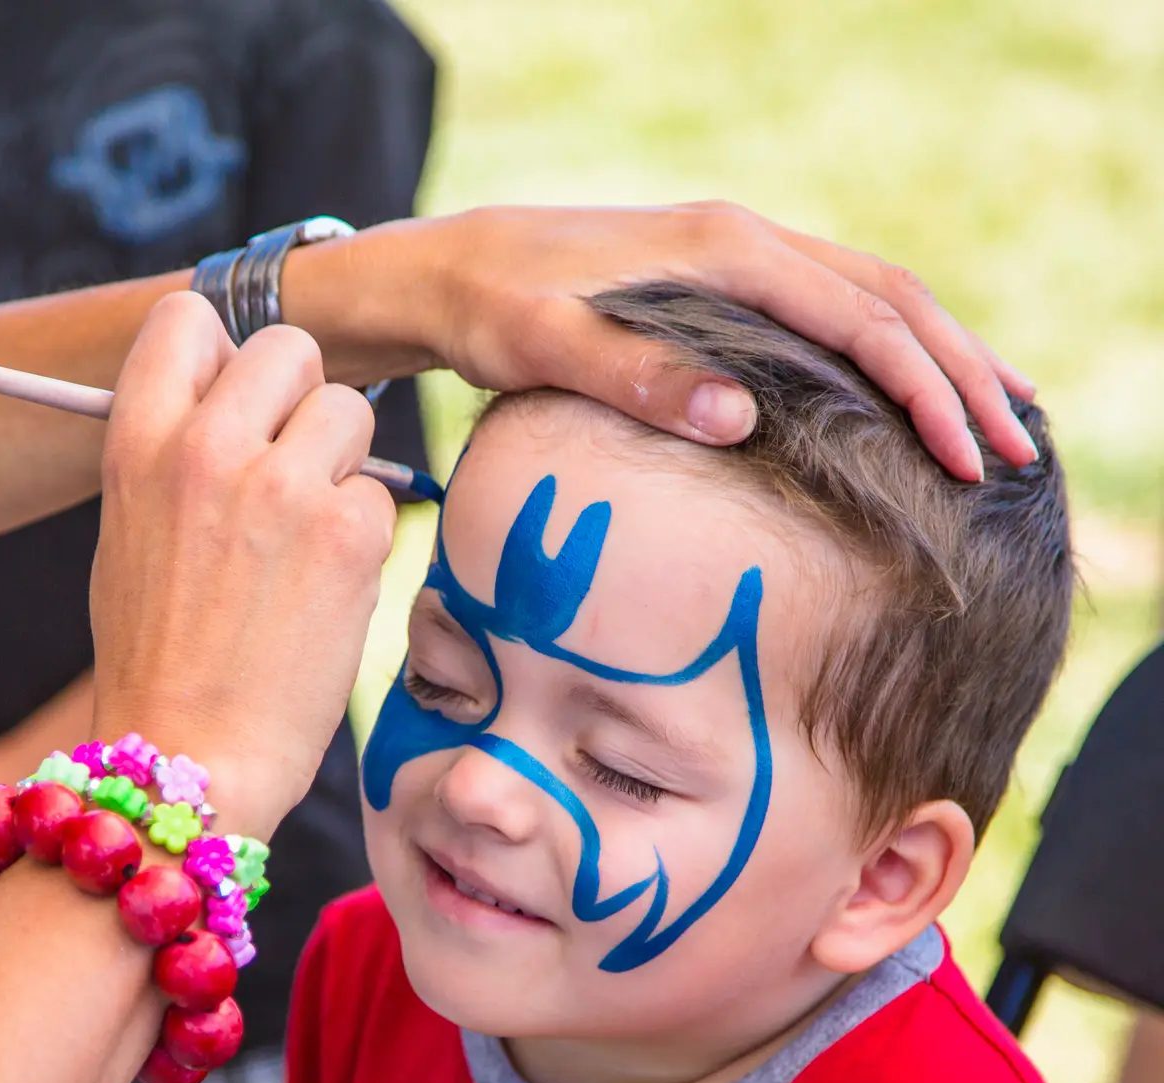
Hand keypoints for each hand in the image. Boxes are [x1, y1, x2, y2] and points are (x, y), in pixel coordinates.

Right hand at [93, 293, 394, 840]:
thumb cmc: (158, 662)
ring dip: (340, 466)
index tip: (236, 401)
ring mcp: (281, 488)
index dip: (223, 353)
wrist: (189, 761)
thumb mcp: (131, 538)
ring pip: (349, 413)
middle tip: (289, 471)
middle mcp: (207, 449)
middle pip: (290, 347)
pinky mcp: (348, 535)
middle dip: (300, 400)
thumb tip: (233, 401)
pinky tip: (323, 594)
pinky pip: (378, 496)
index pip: (187, 317)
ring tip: (302, 545)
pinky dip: (361, 539)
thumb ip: (174, 457)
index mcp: (138, 444)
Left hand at [298, 204, 1037, 482]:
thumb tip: (739, 420)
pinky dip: (891, 346)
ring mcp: (737, 256)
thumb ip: (634, 378)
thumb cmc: (490, 310)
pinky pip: (835, 304)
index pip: (858, 318)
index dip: (923, 390)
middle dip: (961, 376)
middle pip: (892, 298)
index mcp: (722, 252)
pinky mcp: (722, 281)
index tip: (968, 459)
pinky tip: (913, 391)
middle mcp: (744, 241)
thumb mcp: (544, 348)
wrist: (448, 270)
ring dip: (941, 357)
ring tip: (1000, 422)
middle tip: (1015, 455)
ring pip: (874, 296)